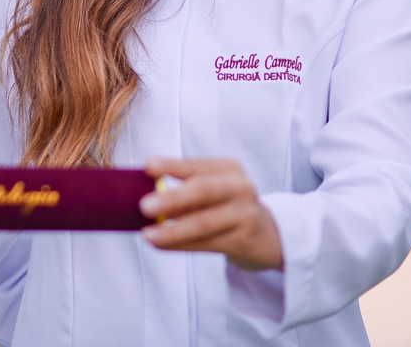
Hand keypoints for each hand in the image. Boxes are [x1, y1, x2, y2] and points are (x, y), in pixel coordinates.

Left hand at [138, 156, 282, 270]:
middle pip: (203, 191)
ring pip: (204, 222)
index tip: (148, 166)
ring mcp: (245, 214)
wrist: (267, 236)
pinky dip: (180, 244)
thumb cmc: (226, 208)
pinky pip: (206, 243)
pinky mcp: (244, 240)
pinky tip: (160, 244)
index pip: (196, 165)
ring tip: (148, 235)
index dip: (172, 165)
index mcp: (228, 168)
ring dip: (172, 230)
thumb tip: (143, 195)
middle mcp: (239, 187)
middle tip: (145, 206)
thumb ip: (184, 190)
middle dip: (173, 198)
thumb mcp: (212, 190)